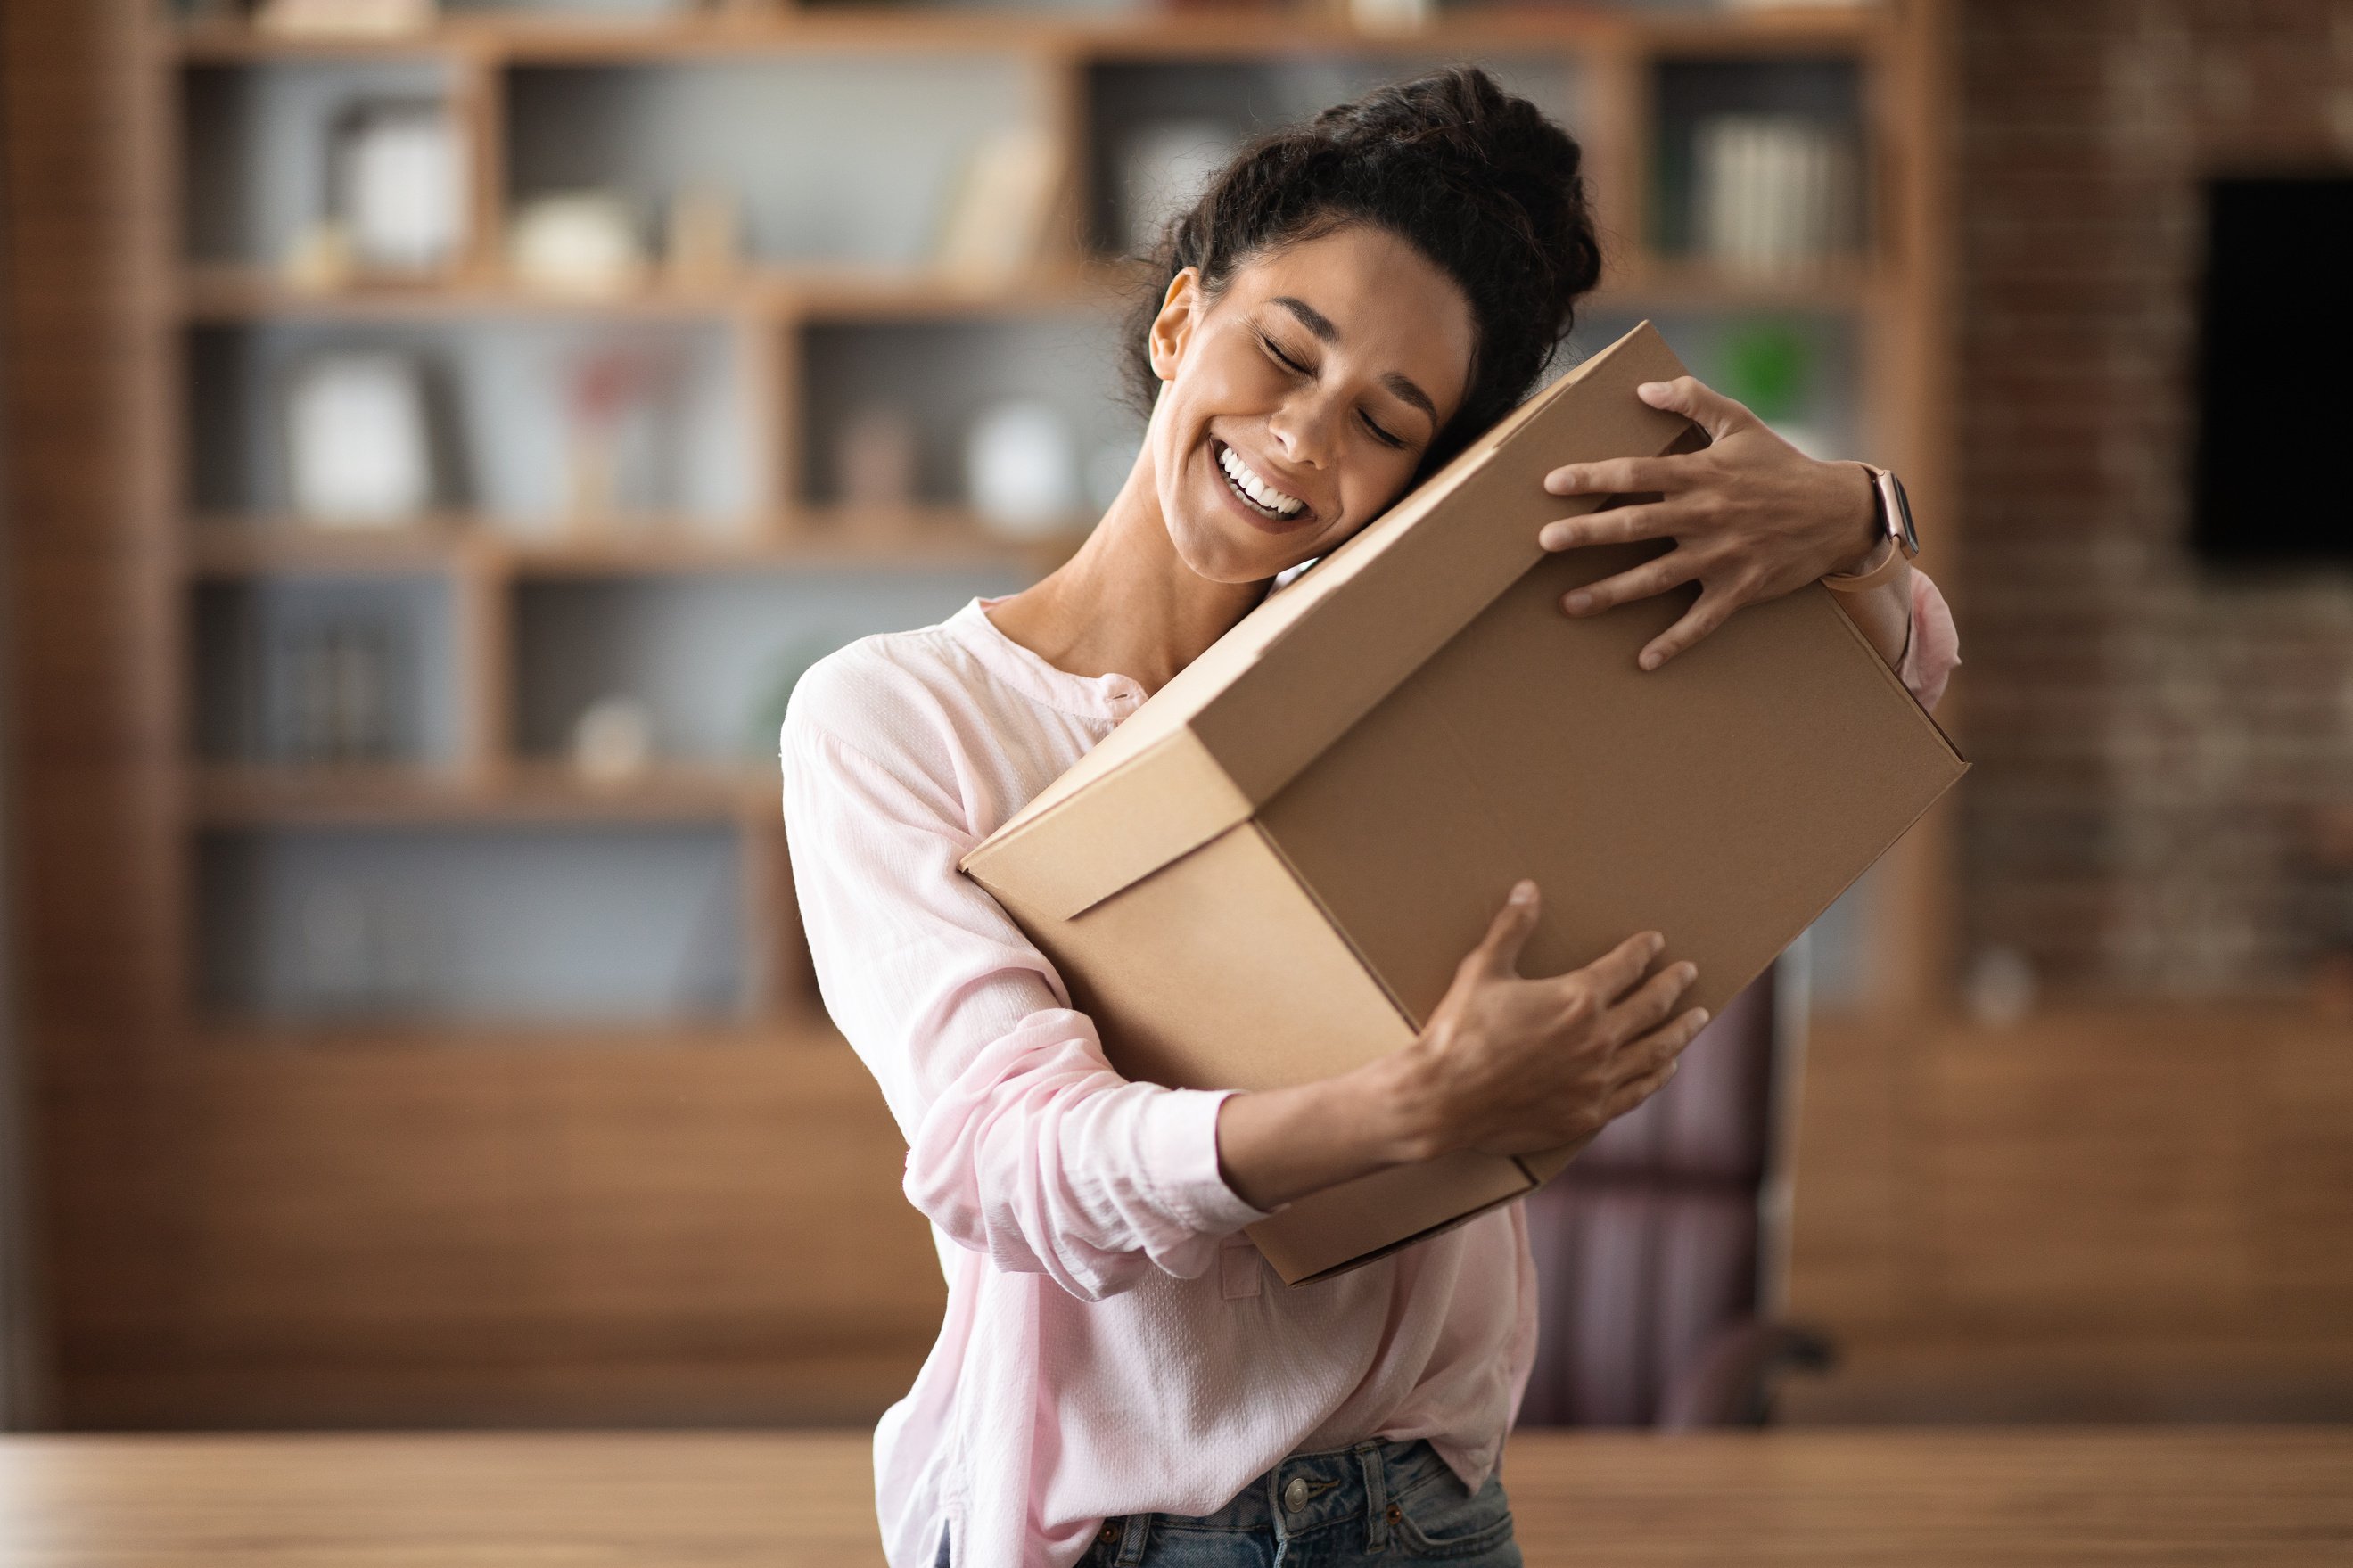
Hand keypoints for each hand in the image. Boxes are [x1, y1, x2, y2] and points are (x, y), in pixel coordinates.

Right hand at [1393, 881, 1708, 1162]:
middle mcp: (1599, 1039)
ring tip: (1696, 1019)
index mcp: (1577, 998)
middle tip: (1689, 973)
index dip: (1643, 951)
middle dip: (1673, 985)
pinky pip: (1637, 1091)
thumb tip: (1528, 889)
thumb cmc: (1459, 1031)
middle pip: (1652, 1006)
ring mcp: (1598, 1080)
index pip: (1626, 966)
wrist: (1443, 1099)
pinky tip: (1666, 1067)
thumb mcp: (1482, 970)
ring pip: (1656, 1051)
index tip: (1656, 942)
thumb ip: (1512, 928)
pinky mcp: (1589, 1113)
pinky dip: (1657, 1076)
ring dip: (1680, 1031)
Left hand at [1538, 376, 1883, 669]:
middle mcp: (1706, 516)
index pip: (1638, 472)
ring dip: (1612, 593)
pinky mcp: (1740, 589)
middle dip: (1588, 533)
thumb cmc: (1781, 465)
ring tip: (1569, 604)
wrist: (1838, 511)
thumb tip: (1644, 387)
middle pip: (1637, 525)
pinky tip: (1643, 660)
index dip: (1594, 476)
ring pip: (1658, 577)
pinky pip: (1703, 622)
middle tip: (1545, 541)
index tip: (1552, 483)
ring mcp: (1722, 556)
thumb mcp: (1741, 423)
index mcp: (1702, 474)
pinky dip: (1675, 642)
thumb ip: (1694, 399)